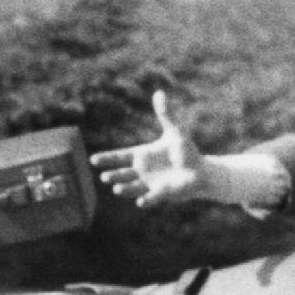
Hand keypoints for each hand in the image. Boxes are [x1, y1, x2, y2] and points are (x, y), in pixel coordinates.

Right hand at [94, 89, 211, 206]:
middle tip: (104, 176)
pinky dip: (147, 200)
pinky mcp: (162, 193)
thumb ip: (165, 114)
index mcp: (142, 155)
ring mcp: (150, 183)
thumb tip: (159, 93)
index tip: (93, 160)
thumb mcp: (175, 132)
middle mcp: (142, 171)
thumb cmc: (186, 151)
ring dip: (125, 189)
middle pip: (123, 174)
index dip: (107, 159)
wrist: (200, 171)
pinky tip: (141, 202)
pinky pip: (152, 198)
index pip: (120, 157)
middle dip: (114, 175)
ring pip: (133, 187)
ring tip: (116, 189)